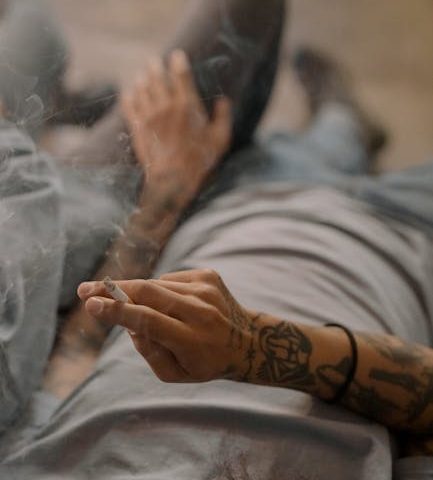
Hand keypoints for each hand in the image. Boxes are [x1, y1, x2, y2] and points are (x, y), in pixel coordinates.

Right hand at [78, 269, 257, 382]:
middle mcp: (200, 311)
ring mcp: (206, 289)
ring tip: (126, 301)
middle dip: (113, 290)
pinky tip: (166, 303)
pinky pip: (170, 279)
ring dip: (134, 291)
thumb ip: (149, 350)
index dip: (118, 311)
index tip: (91, 304)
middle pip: (149, 293)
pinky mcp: (208, 275)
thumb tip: (128, 321)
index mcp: (192, 339)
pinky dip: (159, 290)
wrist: (247, 341)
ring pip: (156, 284)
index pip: (148, 320)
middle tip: (86, 290)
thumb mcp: (175, 373)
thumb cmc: (206, 362)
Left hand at [121, 50, 231, 189]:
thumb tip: (224, 101)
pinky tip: (129, 92)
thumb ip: (223, 117)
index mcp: (188, 105)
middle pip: (157, 76)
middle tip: (154, 61)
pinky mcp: (137, 128)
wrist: (173, 181)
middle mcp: (166, 106)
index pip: (180, 74)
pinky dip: (128, 95)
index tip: (176, 56)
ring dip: (142, 78)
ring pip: (141, 88)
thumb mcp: (220, 140)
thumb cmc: (199, 161)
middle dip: (155, 66)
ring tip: (142, 75)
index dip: (178, 61)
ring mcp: (149, 116)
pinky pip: (128, 104)